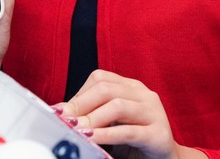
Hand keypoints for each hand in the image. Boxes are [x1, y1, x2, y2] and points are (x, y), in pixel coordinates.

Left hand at [55, 70, 200, 158]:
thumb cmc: (134, 141)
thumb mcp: (112, 123)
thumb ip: (93, 115)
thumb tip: (62, 112)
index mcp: (132, 87)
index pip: (101, 78)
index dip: (78, 94)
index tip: (61, 111)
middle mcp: (144, 95)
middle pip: (107, 89)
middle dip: (81, 105)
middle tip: (64, 121)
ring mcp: (154, 112)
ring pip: (118, 106)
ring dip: (92, 119)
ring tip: (76, 131)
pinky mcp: (158, 134)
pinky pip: (129, 131)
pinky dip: (107, 135)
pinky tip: (92, 139)